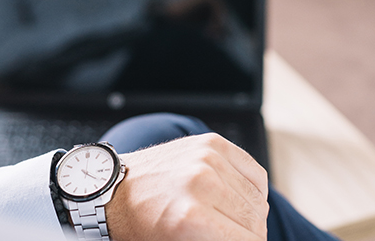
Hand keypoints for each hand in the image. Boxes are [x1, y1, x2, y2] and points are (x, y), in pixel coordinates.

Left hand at [105, 133, 268, 240]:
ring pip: (258, 199)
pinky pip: (255, 172)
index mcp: (191, 217)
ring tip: (228, 219)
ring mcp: (207, 158)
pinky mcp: (211, 143)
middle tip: (231, 236)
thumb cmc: (140, 224)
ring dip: (250, 214)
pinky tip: (236, 197)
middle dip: (249, 235)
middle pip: (256, 222)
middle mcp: (201, 182)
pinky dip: (252, 189)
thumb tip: (246, 240)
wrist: (116, 189)